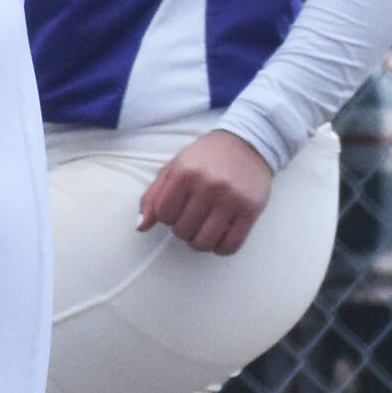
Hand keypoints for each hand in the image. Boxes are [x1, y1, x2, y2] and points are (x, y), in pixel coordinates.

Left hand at [138, 129, 273, 255]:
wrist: (247, 144)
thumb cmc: (204, 159)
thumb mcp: (173, 168)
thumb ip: (152, 197)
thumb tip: (140, 226)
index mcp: (185, 173)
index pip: (164, 214)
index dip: (167, 217)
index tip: (177, 209)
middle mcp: (208, 185)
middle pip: (183, 230)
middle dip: (183, 229)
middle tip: (192, 218)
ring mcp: (231, 199)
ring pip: (204, 242)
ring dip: (199, 242)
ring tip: (203, 229)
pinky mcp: (251, 211)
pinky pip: (230, 246)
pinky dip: (220, 248)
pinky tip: (219, 236)